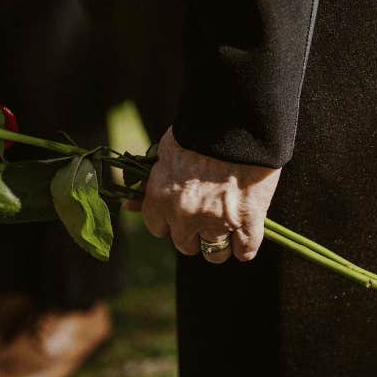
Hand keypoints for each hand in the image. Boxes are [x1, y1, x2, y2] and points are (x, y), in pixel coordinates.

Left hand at [126, 128, 280, 263]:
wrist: (234, 122)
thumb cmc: (198, 132)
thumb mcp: (165, 155)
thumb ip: (150, 183)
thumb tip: (128, 205)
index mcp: (160, 199)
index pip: (159, 229)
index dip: (172, 222)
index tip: (181, 213)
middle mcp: (185, 217)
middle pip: (186, 246)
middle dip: (195, 233)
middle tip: (206, 215)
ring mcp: (217, 222)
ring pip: (215, 254)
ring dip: (220, 243)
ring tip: (228, 225)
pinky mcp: (247, 221)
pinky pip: (245, 250)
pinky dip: (245, 246)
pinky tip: (246, 234)